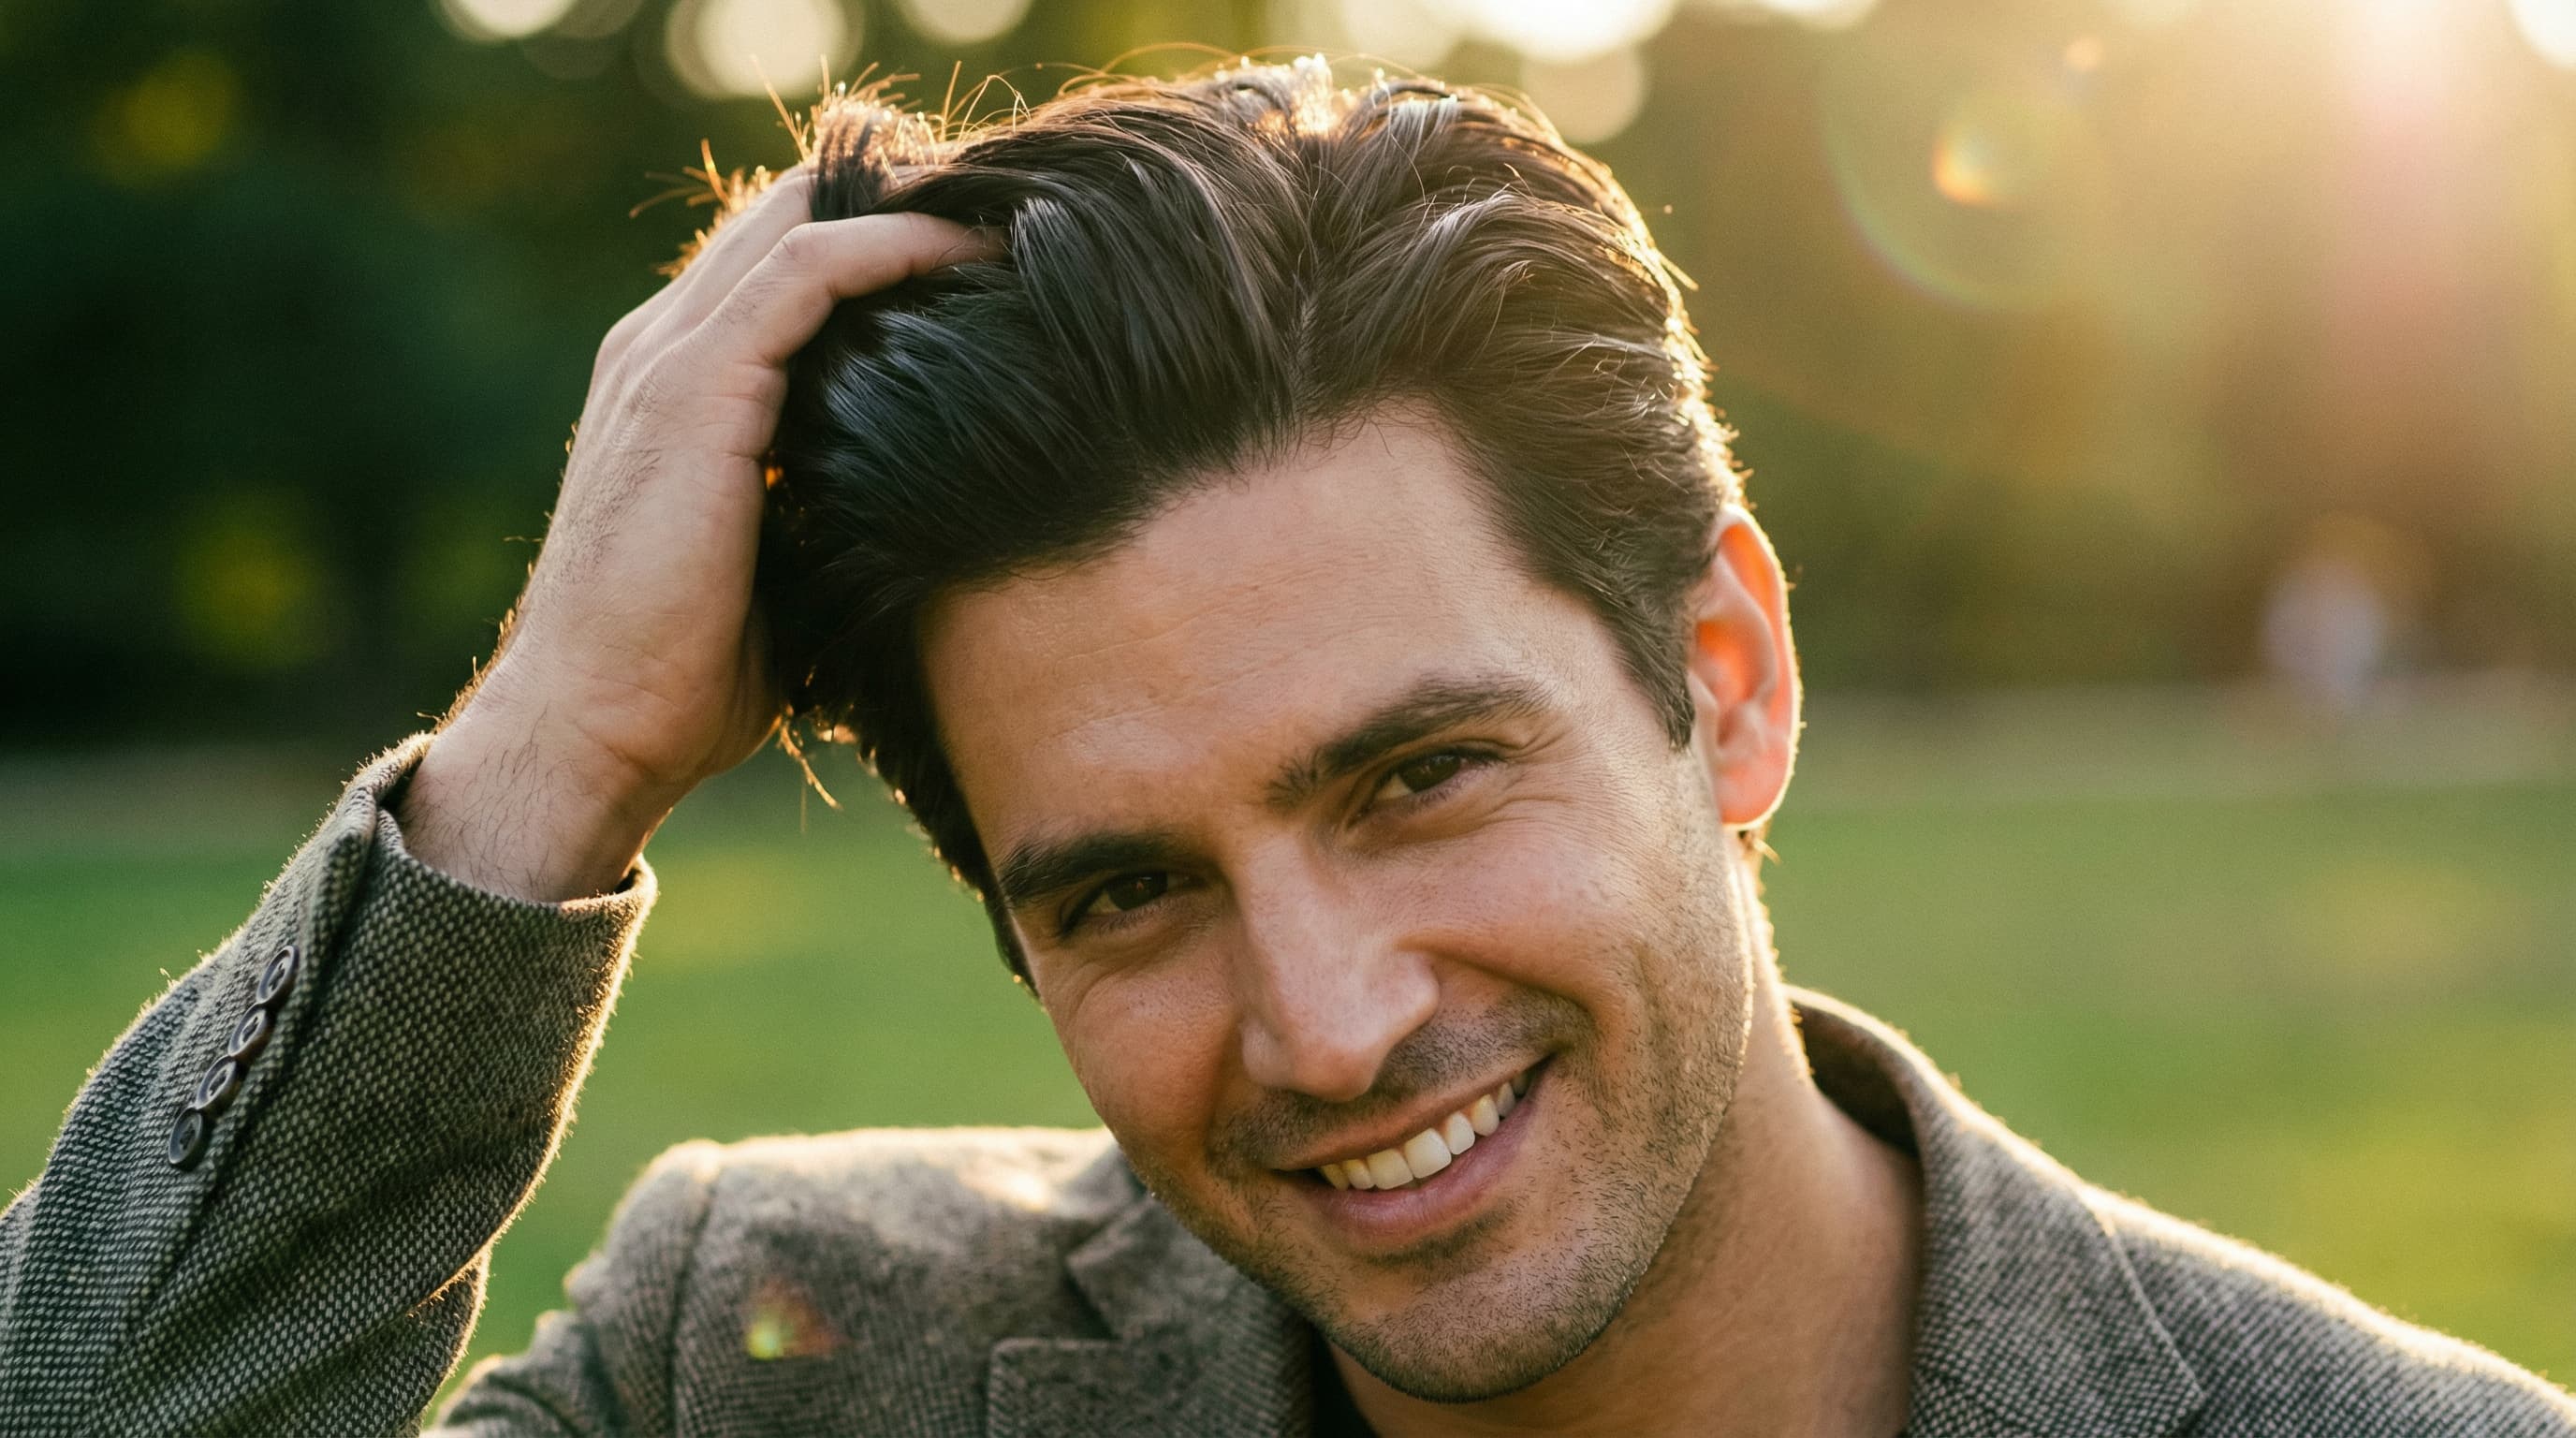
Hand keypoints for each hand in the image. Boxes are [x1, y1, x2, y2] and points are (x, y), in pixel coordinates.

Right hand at [401, 170, 995, 900]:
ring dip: (910, 207)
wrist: (593, 730)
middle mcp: (662, 351)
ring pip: (801, 222)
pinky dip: (890, 245)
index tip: (985, 254)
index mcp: (678, 388)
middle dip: (905, 201)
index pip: (779, 266)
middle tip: (1011, 214)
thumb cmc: (683, 680)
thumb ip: (820, 507)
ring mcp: (669, 360)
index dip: (879, 238)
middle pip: (791, 217)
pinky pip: (806, 272)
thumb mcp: (775, 569)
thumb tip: (925, 509)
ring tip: (1007, 213)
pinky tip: (966, 250)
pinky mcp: (694, 388)